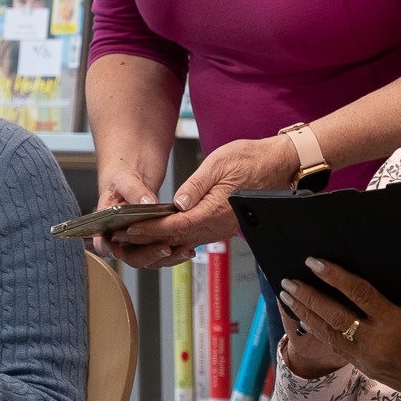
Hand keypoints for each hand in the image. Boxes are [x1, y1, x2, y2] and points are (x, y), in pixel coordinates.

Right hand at [90, 166, 184, 266]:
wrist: (132, 183)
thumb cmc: (122, 182)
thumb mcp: (125, 181)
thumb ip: (134, 191)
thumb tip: (147, 203)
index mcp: (106, 226)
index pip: (103, 244)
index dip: (109, 249)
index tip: (119, 251)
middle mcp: (121, 240)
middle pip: (130, 256)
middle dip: (148, 255)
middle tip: (164, 248)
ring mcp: (137, 244)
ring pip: (149, 259)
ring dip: (165, 258)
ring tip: (182, 251)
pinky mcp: (152, 243)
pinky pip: (161, 253)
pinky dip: (174, 253)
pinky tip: (187, 249)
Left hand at [110, 135, 298, 259]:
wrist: (280, 165)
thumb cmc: (252, 159)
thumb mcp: (219, 163)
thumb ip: (196, 185)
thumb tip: (177, 203)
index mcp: (215, 212)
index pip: (174, 227)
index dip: (148, 230)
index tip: (127, 230)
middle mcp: (217, 226)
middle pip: (175, 239)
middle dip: (146, 240)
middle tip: (120, 239)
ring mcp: (220, 228)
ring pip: (183, 241)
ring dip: (157, 241)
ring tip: (132, 238)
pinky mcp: (222, 225)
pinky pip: (194, 236)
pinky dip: (174, 238)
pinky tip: (160, 235)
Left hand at [278, 258, 400, 400]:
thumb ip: (400, 302)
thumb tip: (371, 280)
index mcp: (398, 324)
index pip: (359, 294)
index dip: (334, 276)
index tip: (314, 261)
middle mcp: (378, 343)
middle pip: (334, 315)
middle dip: (308, 296)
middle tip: (287, 280)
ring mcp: (369, 359)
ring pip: (328, 334)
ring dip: (305, 313)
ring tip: (287, 296)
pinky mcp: (366, 369)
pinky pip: (336, 347)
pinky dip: (318, 330)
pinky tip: (306, 319)